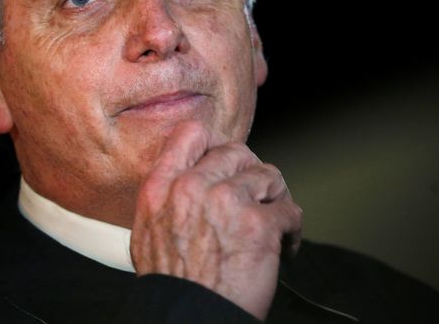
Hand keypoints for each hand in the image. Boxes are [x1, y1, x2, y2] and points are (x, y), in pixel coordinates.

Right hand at [130, 121, 301, 320]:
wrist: (187, 318)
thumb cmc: (170, 284)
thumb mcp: (146, 232)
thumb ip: (164, 198)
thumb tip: (183, 178)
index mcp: (161, 188)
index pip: (190, 134)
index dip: (214, 141)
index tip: (226, 157)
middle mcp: (191, 187)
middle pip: (236, 151)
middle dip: (252, 171)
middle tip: (258, 192)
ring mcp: (226, 202)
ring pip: (268, 175)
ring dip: (276, 197)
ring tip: (274, 220)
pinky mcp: (258, 225)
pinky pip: (289, 210)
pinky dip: (292, 229)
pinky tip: (284, 245)